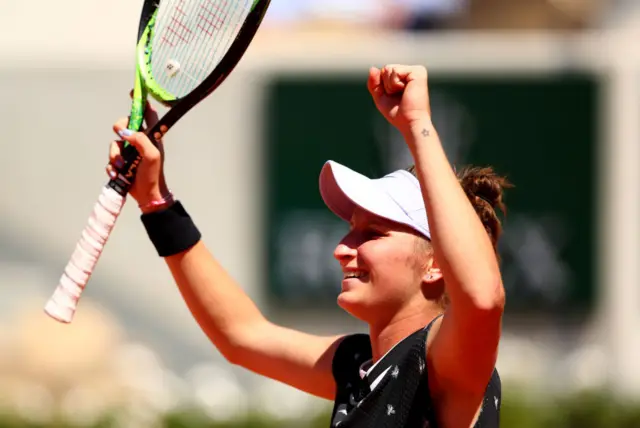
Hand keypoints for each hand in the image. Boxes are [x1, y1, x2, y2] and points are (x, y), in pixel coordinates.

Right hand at [105, 96, 170, 212]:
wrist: (147, 195)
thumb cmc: (153, 174)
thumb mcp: (152, 155)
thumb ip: (140, 140)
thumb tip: (124, 132)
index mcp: (151, 136)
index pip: (147, 113)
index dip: (140, 102)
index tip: (132, 93)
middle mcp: (140, 141)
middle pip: (125, 123)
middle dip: (119, 127)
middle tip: (119, 133)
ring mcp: (129, 151)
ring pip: (114, 143)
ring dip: (115, 155)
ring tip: (122, 167)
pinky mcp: (121, 163)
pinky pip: (111, 158)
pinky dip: (112, 166)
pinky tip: (118, 174)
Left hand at [367, 64, 431, 136]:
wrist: (410, 122)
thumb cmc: (397, 113)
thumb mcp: (380, 97)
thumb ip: (374, 83)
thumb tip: (372, 68)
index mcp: (405, 77)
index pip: (384, 72)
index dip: (383, 86)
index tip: (394, 97)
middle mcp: (412, 71)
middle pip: (386, 68)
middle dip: (386, 85)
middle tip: (398, 96)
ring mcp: (416, 70)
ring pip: (389, 69)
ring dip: (390, 85)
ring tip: (402, 94)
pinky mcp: (418, 71)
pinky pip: (395, 71)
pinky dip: (394, 84)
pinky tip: (406, 91)